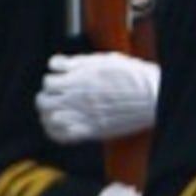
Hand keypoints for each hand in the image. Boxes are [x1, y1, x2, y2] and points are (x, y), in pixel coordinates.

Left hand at [36, 52, 158, 143]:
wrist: (152, 97)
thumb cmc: (133, 76)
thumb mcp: (106, 59)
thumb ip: (78, 62)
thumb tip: (57, 63)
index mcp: (78, 78)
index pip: (48, 79)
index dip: (53, 77)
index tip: (60, 78)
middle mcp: (75, 97)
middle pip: (42, 99)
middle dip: (47, 95)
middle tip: (55, 94)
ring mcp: (81, 115)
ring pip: (48, 118)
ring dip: (49, 113)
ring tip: (56, 110)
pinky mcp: (89, 131)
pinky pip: (60, 136)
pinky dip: (55, 131)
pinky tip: (61, 125)